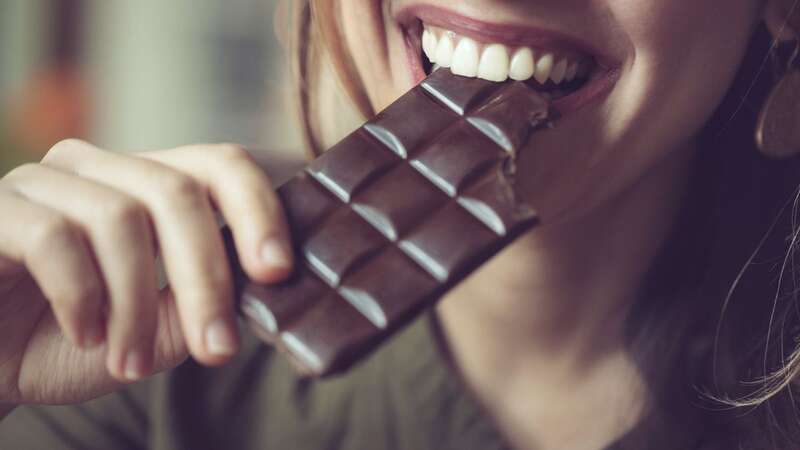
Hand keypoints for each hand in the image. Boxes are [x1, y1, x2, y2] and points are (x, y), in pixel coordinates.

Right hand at [0, 140, 292, 405]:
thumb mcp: (151, 334)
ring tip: (130, 363)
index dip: (258, 209)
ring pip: (120, 219)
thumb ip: (198, 306)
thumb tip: (258, 288)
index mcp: (148, 186)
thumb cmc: (69, 341)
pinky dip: (82, 297)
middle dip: (207, 278)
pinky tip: (85, 335)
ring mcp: (45, 180)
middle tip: (218, 349)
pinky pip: (55, 238)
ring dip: (136, 306)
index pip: (219, 165)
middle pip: (178, 193)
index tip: (279, 271)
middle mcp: (101, 168)